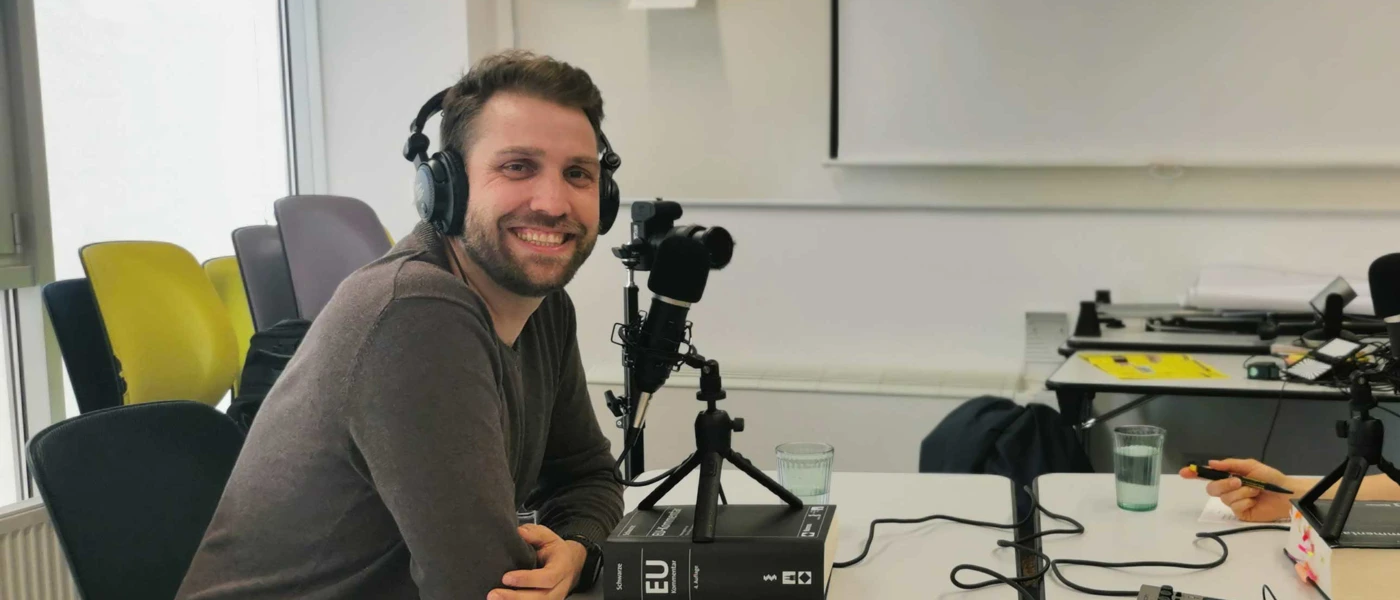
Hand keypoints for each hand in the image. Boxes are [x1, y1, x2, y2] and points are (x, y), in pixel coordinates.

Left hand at [488, 524, 587, 599]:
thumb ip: (535, 534)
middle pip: (541, 599)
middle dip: (516, 598)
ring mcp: (554, 599)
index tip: (506, 577)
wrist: (569, 565)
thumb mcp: (548, 538)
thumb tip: (520, 532)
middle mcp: (560, 587)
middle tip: (494, 594)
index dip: (528, 579)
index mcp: (562, 568)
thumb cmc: (555, 551)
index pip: (548, 578)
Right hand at [1178, 458, 1300, 522]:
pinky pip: (1235, 507)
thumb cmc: (1270, 478)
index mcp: (1229, 476)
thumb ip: (1230, 464)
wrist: (1286, 494)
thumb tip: (1211, 463)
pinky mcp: (1240, 513)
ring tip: (1255, 491)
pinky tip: (1255, 501)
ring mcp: (1233, 502)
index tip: (1184, 472)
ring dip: (1241, 492)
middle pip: (1212, 489)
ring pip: (1225, 498)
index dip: (1194, 474)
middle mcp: (1228, 489)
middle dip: (1224, 484)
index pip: (1207, 476)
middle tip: (1239, 481)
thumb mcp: (1250, 466)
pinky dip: (1245, 501)